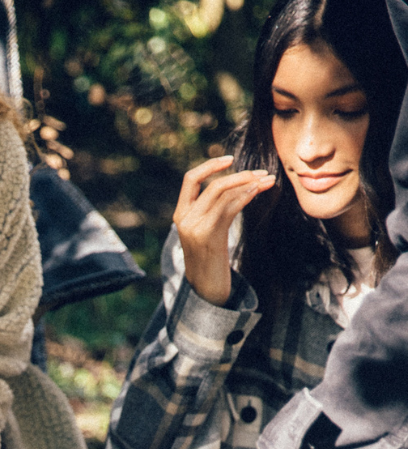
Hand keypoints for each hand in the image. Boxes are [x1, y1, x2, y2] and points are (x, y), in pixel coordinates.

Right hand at [174, 156, 274, 305]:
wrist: (206, 289)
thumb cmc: (210, 259)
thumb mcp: (207, 231)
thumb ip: (211, 210)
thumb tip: (236, 187)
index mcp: (180, 214)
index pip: (190, 179)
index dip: (209, 166)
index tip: (230, 159)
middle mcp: (185, 219)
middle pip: (212, 185)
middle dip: (240, 175)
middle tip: (262, 173)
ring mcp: (195, 228)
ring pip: (222, 193)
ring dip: (249, 183)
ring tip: (267, 181)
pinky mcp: (209, 236)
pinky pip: (229, 207)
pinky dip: (246, 195)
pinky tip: (258, 191)